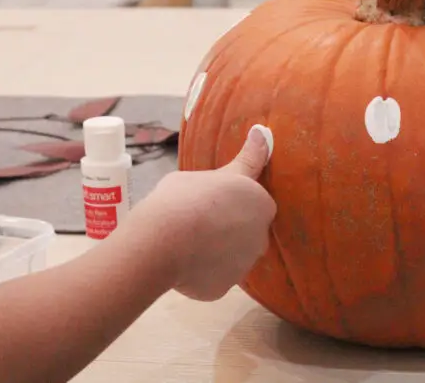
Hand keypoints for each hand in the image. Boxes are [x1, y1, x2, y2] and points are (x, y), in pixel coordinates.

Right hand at [132, 125, 276, 301]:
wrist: (162, 240)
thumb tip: (262, 135)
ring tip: (185, 241)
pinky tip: (181, 261)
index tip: (212, 200)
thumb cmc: (184, 197)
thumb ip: (237, 167)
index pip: (256, 201)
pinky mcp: (224, 289)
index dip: (232, 201)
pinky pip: (214, 277)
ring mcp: (243, 266)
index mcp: (260, 203)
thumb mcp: (212, 172)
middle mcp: (260, 236)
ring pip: (232, 257)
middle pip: (246, 231)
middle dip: (228, 227)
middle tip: (196, 219)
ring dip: (216, 250)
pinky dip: (201, 272)